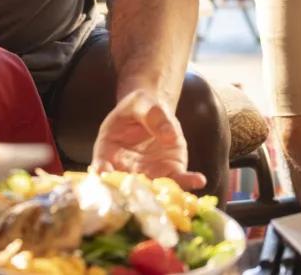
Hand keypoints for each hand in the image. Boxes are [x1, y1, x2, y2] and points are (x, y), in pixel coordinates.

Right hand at [91, 90, 205, 189]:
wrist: (153, 111)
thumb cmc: (139, 106)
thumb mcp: (141, 103)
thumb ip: (152, 115)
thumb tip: (169, 135)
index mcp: (107, 150)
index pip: (101, 165)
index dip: (103, 173)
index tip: (106, 175)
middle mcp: (125, 168)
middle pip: (127, 185)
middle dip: (135, 194)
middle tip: (144, 195)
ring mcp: (147, 173)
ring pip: (152, 189)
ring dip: (163, 195)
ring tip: (175, 196)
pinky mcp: (168, 171)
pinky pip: (176, 180)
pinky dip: (187, 182)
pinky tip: (198, 180)